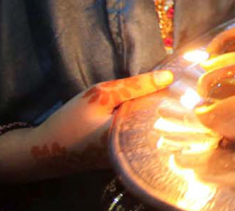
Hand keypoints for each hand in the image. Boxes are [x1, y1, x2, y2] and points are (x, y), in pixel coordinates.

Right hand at [0, 70, 173, 185]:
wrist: (44, 151)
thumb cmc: (71, 121)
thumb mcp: (101, 95)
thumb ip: (135, 86)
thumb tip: (168, 77)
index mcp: (134, 137)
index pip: (168, 117)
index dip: (180, 100)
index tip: (190, 83)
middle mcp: (137, 152)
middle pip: (165, 126)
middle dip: (173, 106)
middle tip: (183, 86)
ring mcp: (131, 157)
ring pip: (155, 131)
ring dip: (160, 114)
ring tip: (170, 94)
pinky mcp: (124, 157)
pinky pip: (144, 136)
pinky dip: (147, 122)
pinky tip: (150, 109)